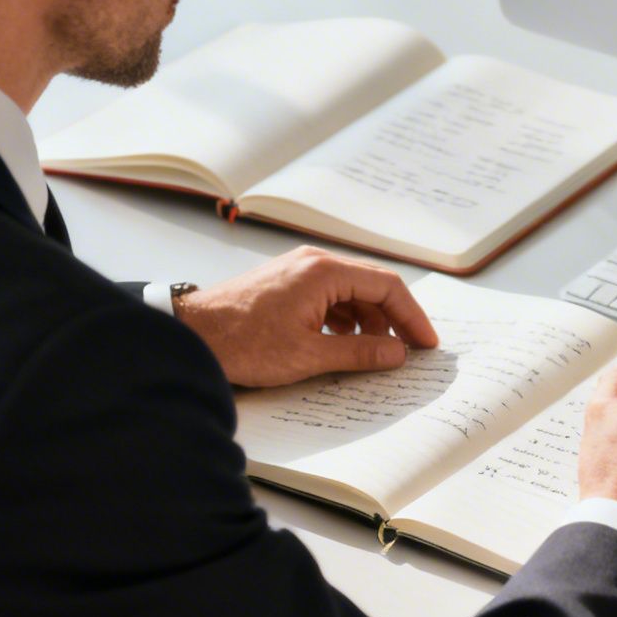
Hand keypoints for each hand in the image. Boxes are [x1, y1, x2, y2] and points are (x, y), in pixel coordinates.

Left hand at [174, 247, 437, 386]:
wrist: (191, 334)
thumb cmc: (242, 342)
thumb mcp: (308, 355)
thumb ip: (359, 352)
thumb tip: (397, 353)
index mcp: (324, 272)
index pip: (387, 286)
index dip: (412, 316)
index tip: (425, 343)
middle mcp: (314, 262)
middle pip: (371, 285)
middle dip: (394, 319)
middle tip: (408, 350)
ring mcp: (299, 270)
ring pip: (351, 290)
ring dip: (369, 320)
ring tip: (375, 352)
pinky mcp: (286, 282)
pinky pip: (329, 295)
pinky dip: (345, 317)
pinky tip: (343, 342)